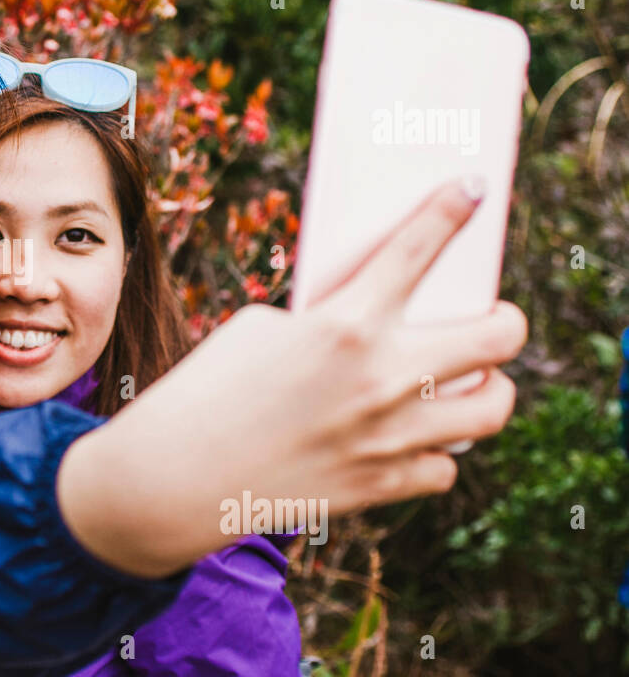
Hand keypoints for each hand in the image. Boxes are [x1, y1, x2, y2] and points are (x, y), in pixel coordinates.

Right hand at [58, 178, 527, 576]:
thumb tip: (378, 328)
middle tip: (491, 317)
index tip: (472, 189)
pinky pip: (444, 466)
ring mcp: (388, 438)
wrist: (173, 478)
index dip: (453, 208)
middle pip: (499, 336)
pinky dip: (433, 450)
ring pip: (493, 407)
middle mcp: (381, 379)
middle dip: (504, 318)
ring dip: (489, 388)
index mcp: (343, 324)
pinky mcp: (380, 486)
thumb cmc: (205, 392)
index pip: (419, 247)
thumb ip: (329, 321)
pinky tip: (412, 438)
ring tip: (471, 382)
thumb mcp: (259, 332)